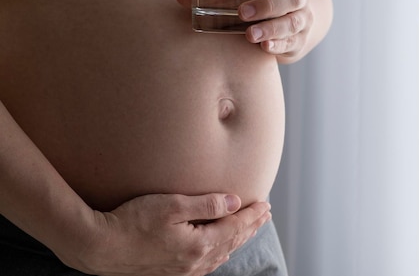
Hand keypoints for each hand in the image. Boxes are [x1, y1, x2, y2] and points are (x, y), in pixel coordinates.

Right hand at [77, 193, 270, 275]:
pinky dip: (221, 251)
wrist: (99, 247)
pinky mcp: (171, 271)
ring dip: (238, 239)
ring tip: (249, 228)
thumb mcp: (172, 205)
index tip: (266, 204)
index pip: (234, 227)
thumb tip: (235, 202)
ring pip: (221, 254)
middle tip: (265, 215)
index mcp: (198, 244)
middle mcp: (194, 261)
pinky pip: (206, 263)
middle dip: (250, 227)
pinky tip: (221, 249)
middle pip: (232, 242)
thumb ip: (206, 204)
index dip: (251, 215)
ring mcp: (183, 270)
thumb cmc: (133, 221)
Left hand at [177, 0, 312, 58]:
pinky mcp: (297, 43)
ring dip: (270, 28)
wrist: (294, 21)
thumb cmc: (262, 0)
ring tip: (249, 34)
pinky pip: (291, 43)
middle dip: (268, 5)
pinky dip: (278, 45)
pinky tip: (264, 47)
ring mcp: (302, 23)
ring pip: (291, 24)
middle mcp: (301, 1)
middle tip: (243, 12)